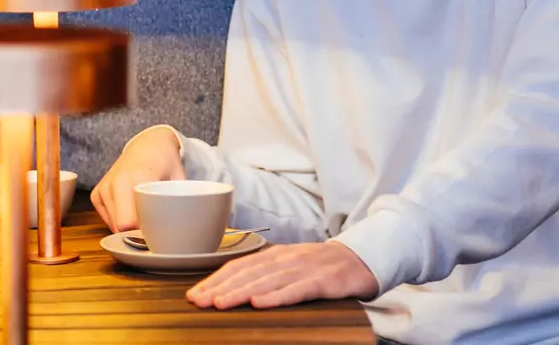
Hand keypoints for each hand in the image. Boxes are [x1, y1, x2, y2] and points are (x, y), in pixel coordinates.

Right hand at [92, 127, 184, 231]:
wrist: (147, 145)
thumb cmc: (166, 162)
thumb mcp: (179, 178)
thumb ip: (180, 201)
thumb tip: (184, 227)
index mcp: (138, 177)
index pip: (130, 222)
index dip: (144, 233)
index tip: (156, 233)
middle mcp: (116, 182)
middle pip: (120, 226)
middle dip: (136, 233)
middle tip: (153, 227)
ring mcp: (104, 188)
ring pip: (113, 225)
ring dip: (128, 227)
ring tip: (144, 212)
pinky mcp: (97, 193)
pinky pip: (107, 219)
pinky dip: (120, 220)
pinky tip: (132, 208)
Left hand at [187, 241, 377, 309]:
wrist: (364, 259)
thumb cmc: (324, 267)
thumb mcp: (292, 265)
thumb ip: (266, 274)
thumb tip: (232, 289)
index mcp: (277, 254)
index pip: (240, 266)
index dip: (216, 280)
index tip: (195, 295)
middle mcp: (288, 258)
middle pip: (249, 273)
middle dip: (221, 287)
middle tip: (200, 301)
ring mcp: (306, 268)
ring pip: (268, 280)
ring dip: (242, 292)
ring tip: (221, 303)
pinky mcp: (324, 280)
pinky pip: (297, 289)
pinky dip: (277, 296)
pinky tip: (261, 303)